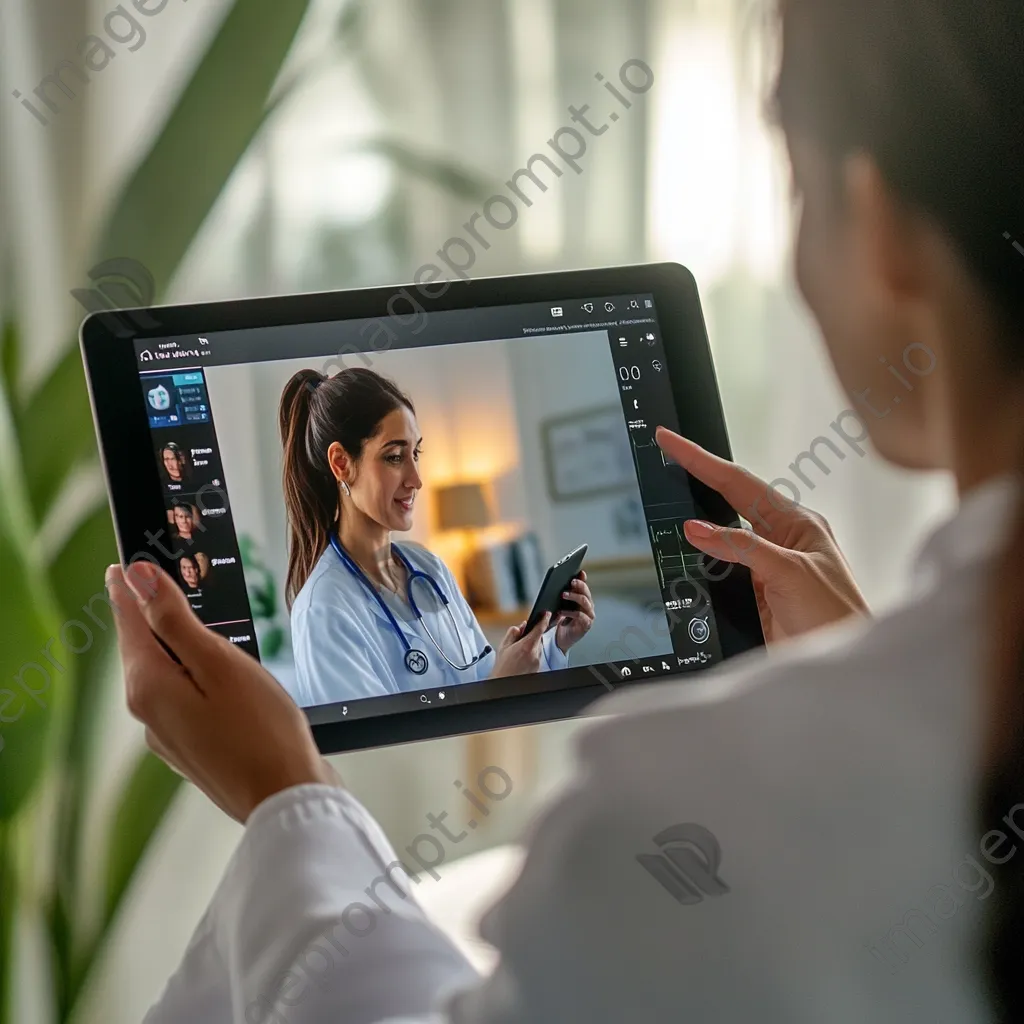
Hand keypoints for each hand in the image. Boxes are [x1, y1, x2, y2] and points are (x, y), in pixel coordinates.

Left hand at [107, 561, 337, 822]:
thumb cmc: (262, 730)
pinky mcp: (194, 749)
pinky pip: (183, 699)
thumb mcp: (219, 663)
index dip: (130, 587)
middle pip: (144, 649)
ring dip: (174, 646)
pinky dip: (192, 675)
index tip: (124, 562)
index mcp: (149, 686)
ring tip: (188, 619)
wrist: (286, 799)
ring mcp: (169, 736)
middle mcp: (149, 714)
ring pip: (165, 676)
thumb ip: (174, 620)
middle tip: (152, 580)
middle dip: (148, 615)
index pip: (130, 621)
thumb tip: (139, 577)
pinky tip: (215, 671)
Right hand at [491, 613, 549, 677]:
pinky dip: (532, 655)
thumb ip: (513, 633)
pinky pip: (538, 657)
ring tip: (519, 653)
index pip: (539, 629)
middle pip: (538, 639)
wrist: (503, 683)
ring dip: (532, 646)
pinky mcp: (538, 668)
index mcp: (526, 646)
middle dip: (532, 636)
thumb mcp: (504, 646)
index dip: (544, 619)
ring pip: (538, 648)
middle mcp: (534, 654)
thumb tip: (521, 627)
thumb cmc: (502, 667)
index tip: (547, 614)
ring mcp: (537, 662)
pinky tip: (522, 659)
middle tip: (521, 640)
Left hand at [555, 571, 594, 654]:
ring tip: (563, 594)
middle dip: (579, 585)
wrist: (561, 637)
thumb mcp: (560, 605)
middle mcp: (588, 605)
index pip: (584, 586)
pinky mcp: (586, 625)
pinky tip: (561, 611)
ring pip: (585, 602)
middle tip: (571, 582)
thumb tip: (556, 581)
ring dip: (574, 596)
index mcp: (583, 598)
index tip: (579, 572)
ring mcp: (589, 615)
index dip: (583, 578)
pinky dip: (570, 612)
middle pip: (586, 592)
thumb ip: (562, 595)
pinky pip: (580, 616)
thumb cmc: (561, 619)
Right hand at [656, 427, 868, 642]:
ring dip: (694, 524)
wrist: (841, 663)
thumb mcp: (788, 572)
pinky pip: (717, 569)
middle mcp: (779, 540)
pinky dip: (697, 562)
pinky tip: (681, 557)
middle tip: (661, 455)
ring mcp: (764, 567)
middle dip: (695, 478)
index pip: (738, 482)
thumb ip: (740, 547)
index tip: (670, 440)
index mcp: (796, 521)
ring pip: (718, 536)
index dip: (700, 459)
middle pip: (726, 501)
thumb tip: (695, 528)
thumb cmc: (836, 616)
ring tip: (663, 498)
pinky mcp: (752, 595)